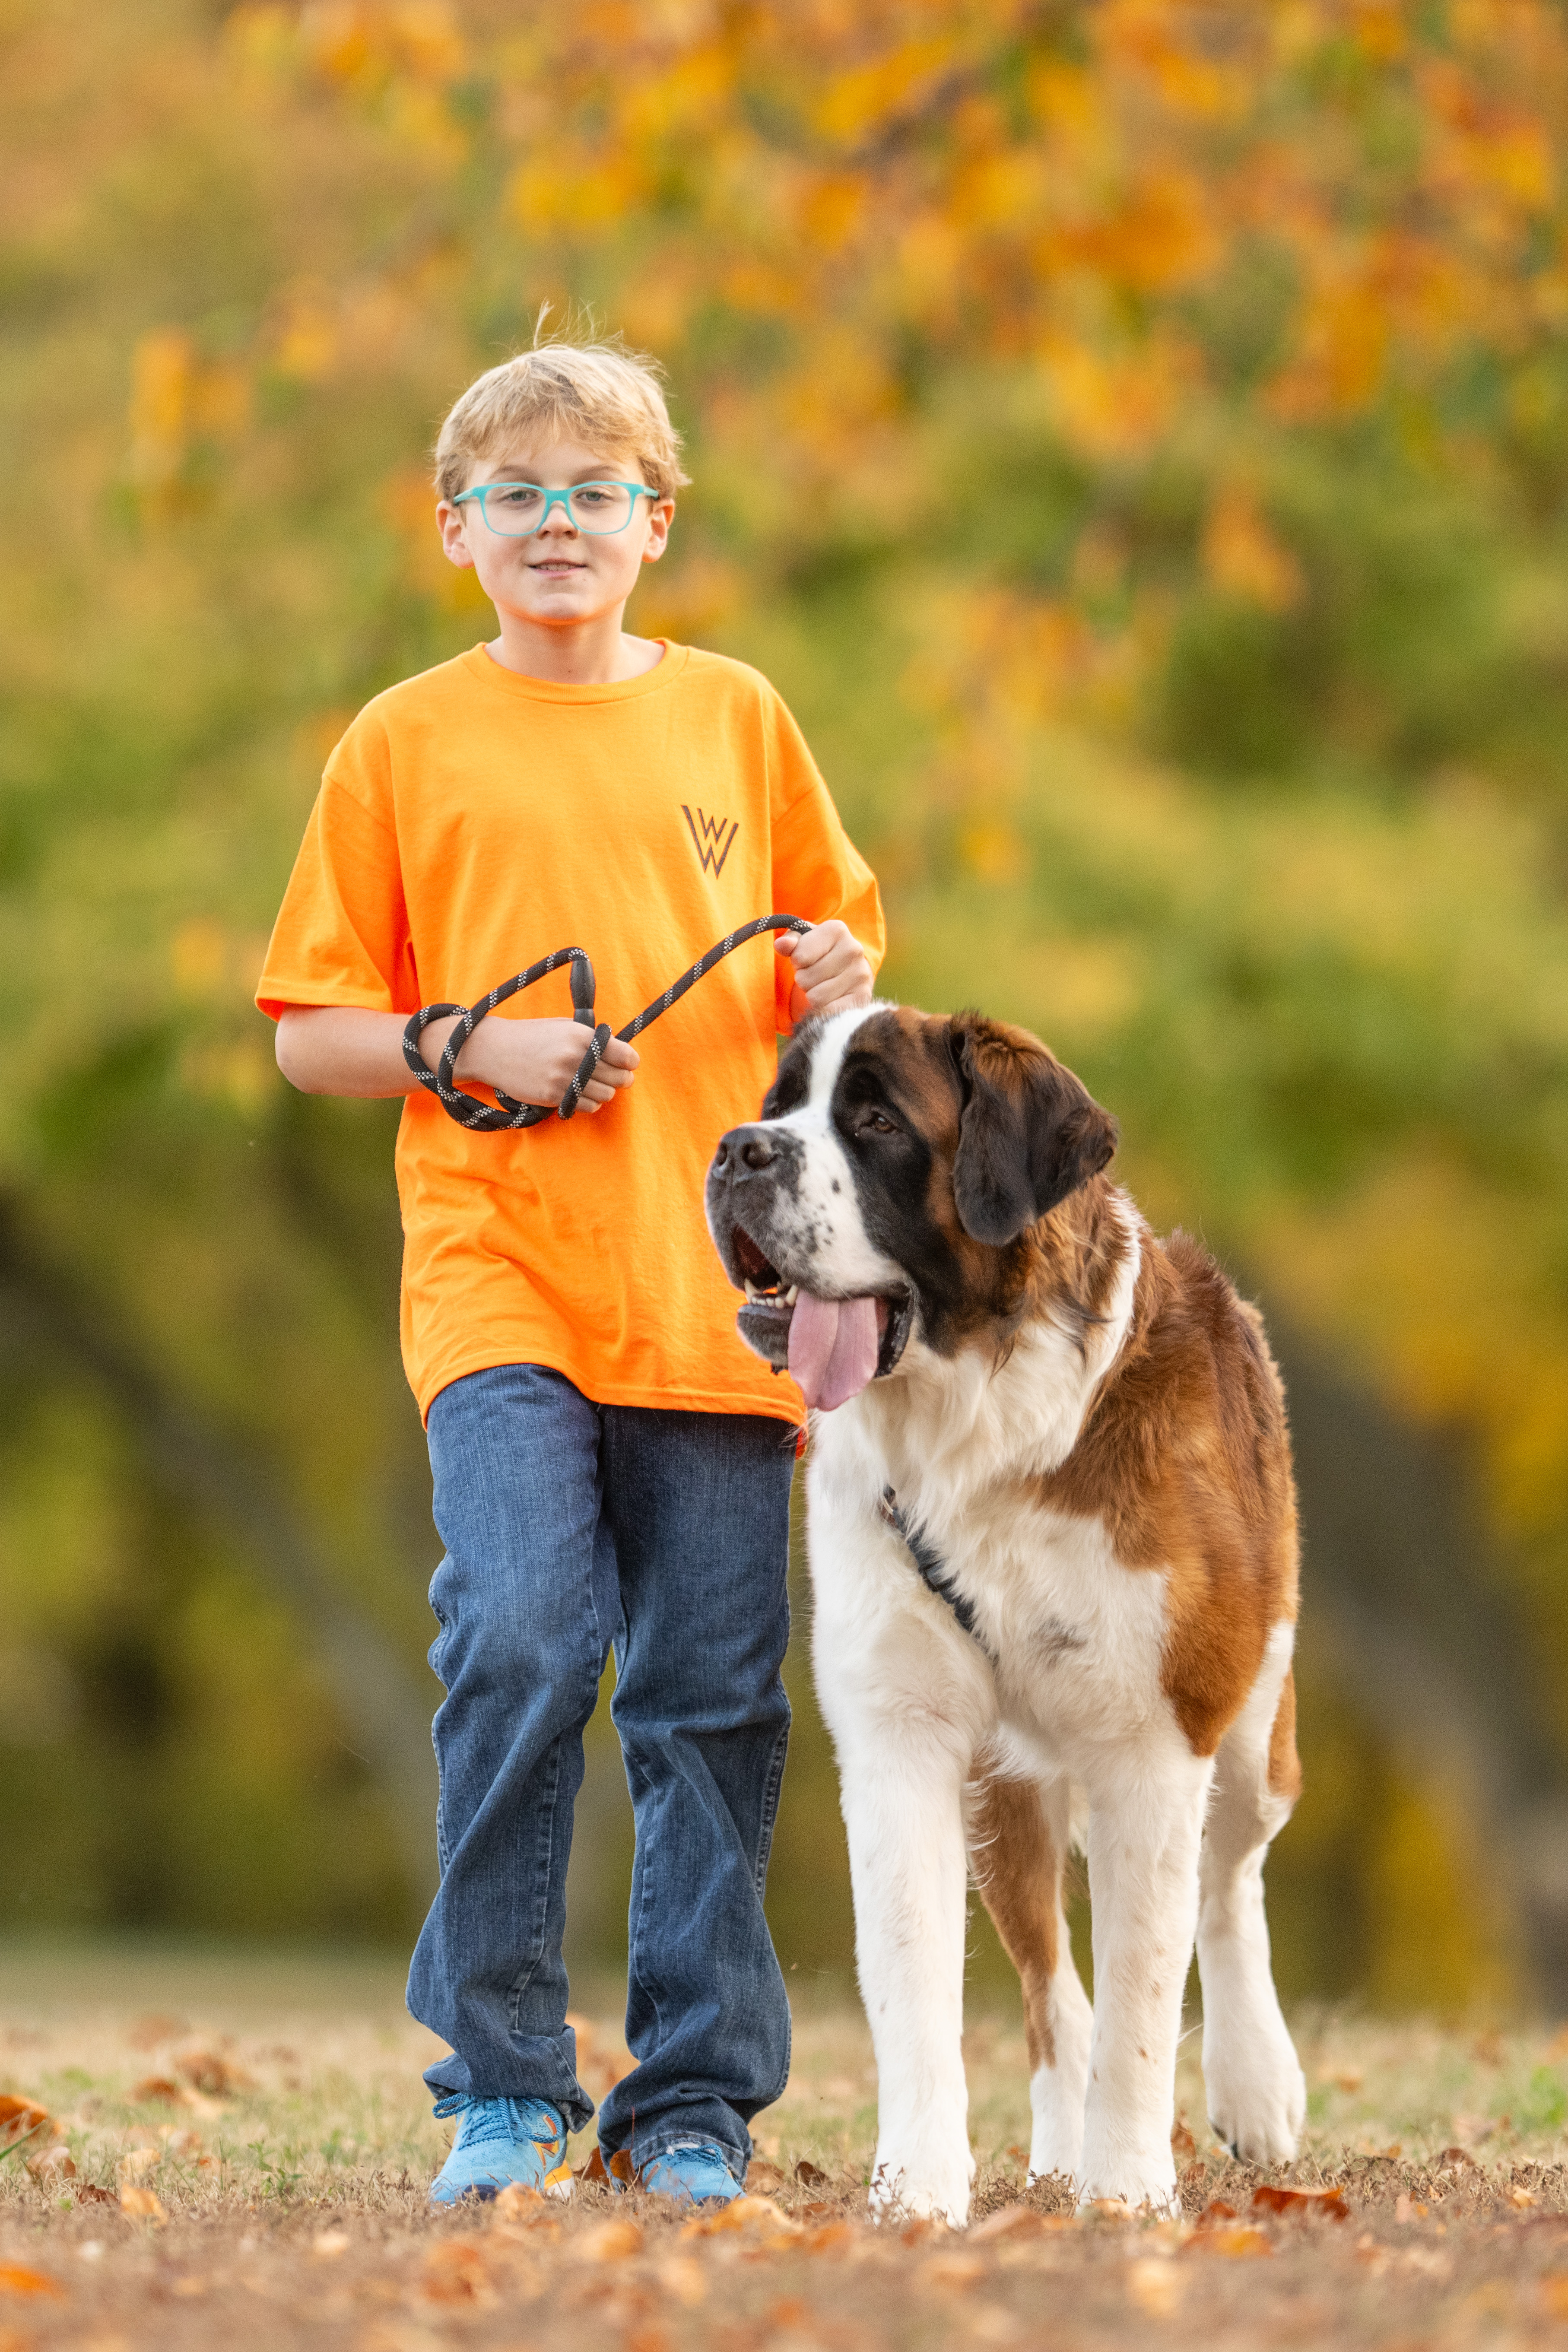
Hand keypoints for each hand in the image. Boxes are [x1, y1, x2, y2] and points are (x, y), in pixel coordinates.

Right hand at [425, 1016, 638, 1112]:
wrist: (496, 1050)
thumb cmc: (534, 1036)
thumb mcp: (565, 1028)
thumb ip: (592, 1040)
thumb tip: (622, 1054)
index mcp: (582, 1036)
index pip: (625, 1055)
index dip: (630, 1061)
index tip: (628, 1063)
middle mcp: (575, 1057)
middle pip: (620, 1078)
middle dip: (621, 1078)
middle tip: (614, 1076)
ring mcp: (564, 1079)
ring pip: (606, 1096)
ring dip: (604, 1091)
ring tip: (592, 1084)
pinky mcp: (553, 1096)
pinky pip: (587, 1106)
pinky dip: (588, 1103)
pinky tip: (579, 1093)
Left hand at [777, 920, 874, 1025]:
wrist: (850, 968)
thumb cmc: (820, 952)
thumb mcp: (803, 941)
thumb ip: (789, 942)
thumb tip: (781, 945)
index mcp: (836, 930)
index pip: (799, 957)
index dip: (796, 962)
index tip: (806, 959)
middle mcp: (853, 949)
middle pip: (805, 978)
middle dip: (804, 979)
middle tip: (815, 974)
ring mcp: (861, 974)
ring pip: (815, 997)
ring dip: (813, 994)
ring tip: (823, 984)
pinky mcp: (863, 996)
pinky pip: (829, 1011)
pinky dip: (825, 1008)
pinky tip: (832, 997)